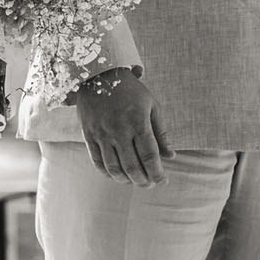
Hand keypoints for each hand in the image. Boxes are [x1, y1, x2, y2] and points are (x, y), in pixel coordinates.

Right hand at [76, 70, 171, 185]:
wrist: (99, 75)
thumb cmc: (131, 91)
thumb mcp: (151, 106)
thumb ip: (161, 133)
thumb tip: (171, 156)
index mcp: (138, 121)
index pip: (150, 155)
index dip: (157, 172)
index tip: (163, 180)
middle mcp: (119, 130)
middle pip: (132, 166)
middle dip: (144, 180)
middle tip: (150, 184)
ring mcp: (102, 134)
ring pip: (114, 168)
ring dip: (126, 180)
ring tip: (135, 181)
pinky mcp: (89, 135)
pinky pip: (97, 161)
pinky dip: (108, 173)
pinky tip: (117, 175)